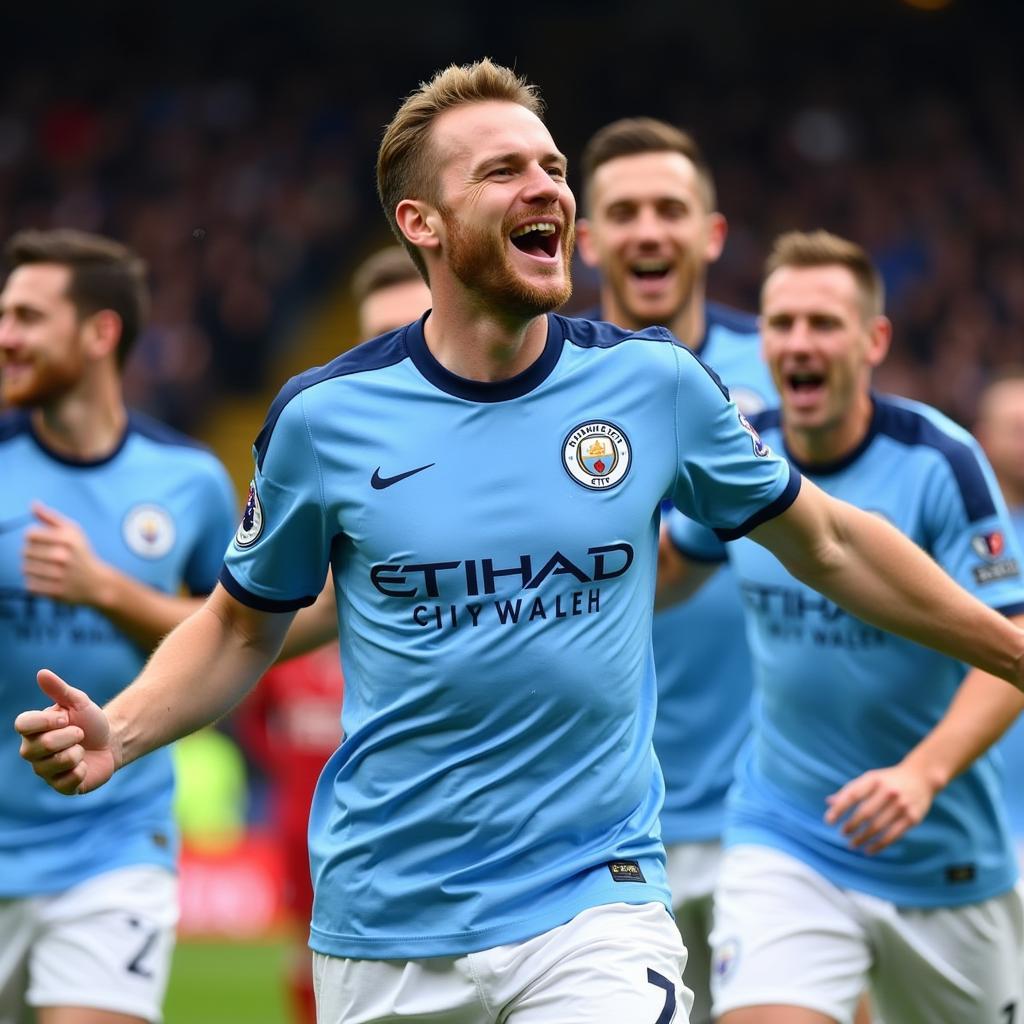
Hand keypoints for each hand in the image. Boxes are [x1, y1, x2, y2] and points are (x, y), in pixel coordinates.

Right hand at [15, 670, 119, 794]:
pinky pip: (68, 781)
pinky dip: (82, 770)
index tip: (66, 717)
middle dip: (70, 736)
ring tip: (81, 749)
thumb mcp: (79, 702)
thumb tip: (42, 673)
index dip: (47, 721)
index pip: (22, 724)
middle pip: (42, 746)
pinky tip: (84, 765)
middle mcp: (32, 751)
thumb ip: (60, 689)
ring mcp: (44, 771)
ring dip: (77, 753)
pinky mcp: (60, 787)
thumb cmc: (90, 721)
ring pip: (55, 764)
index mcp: (33, 729)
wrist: (111, 741)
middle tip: (80, 734)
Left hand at [22, 502, 112, 606]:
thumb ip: (51, 517)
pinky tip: (47, 580)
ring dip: (33, 569)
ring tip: (47, 570)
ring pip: (25, 569)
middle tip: (48, 558)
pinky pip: (29, 585)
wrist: (98, 583)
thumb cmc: (81, 553)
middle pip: (25, 552)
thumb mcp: (73, 531)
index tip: (46, 543)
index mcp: (67, 538)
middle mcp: (63, 556)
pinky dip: (35, 583)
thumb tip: (32, 504)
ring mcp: (59, 575)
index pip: (29, 534)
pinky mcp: (56, 591)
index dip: (34, 538)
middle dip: (33, 554)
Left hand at [824, 762, 938, 853]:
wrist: (922, 777)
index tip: (828, 821)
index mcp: (874, 779)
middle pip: (865, 813)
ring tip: (852, 844)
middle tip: (842, 834)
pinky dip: (878, 845)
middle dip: (851, 826)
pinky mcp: (912, 818)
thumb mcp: (870, 779)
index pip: (852, 795)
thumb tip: (829, 803)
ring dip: (862, 838)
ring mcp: (902, 805)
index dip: (839, 809)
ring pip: (878, 827)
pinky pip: (892, 836)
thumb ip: (850, 790)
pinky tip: (868, 850)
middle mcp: (888, 791)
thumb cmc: (888, 780)